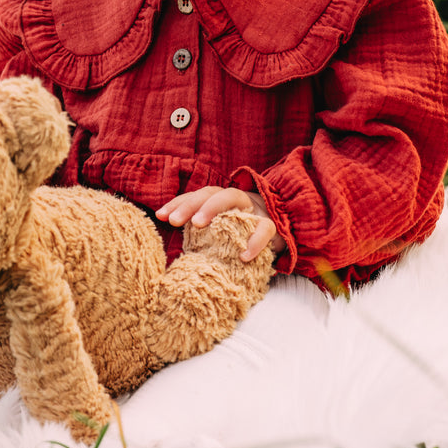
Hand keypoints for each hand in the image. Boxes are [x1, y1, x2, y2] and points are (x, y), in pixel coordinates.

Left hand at [156, 185, 284, 261]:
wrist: (287, 231)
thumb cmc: (245, 235)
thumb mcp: (224, 232)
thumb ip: (204, 233)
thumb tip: (173, 244)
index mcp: (221, 200)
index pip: (196, 195)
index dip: (178, 202)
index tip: (160, 215)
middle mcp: (236, 199)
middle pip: (210, 192)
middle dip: (189, 204)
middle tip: (174, 220)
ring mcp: (254, 208)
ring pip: (233, 197)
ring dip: (214, 208)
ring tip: (198, 225)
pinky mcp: (273, 224)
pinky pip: (264, 228)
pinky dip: (254, 241)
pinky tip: (243, 256)